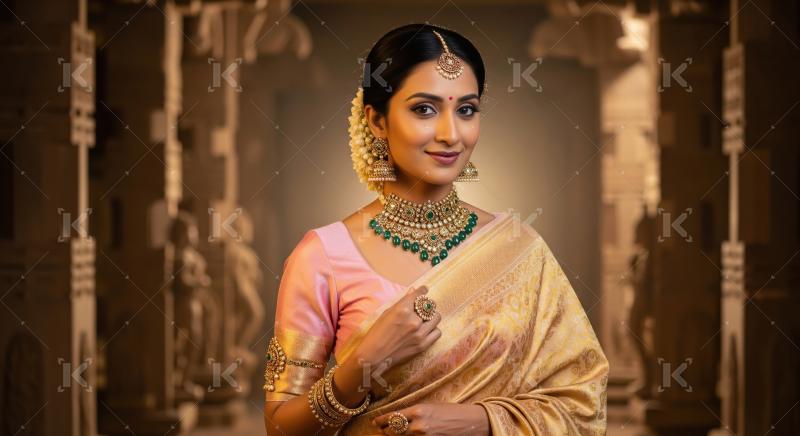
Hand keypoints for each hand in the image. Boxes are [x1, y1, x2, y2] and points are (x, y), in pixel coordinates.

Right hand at [350, 286, 441, 379]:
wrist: (373, 357)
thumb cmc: (376, 334)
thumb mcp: (386, 313)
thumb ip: (402, 302)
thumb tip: (413, 290)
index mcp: (402, 309)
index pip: (419, 294)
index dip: (423, 291)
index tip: (424, 290)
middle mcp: (413, 320)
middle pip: (430, 306)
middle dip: (426, 306)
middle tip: (421, 309)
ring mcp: (419, 333)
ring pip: (436, 318)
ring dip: (431, 317)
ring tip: (424, 320)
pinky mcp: (423, 345)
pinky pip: (437, 332)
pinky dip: (433, 330)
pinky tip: (425, 331)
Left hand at [369, 403, 489, 434]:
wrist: (471, 422)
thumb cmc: (452, 412)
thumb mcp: (431, 407)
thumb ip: (414, 414)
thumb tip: (400, 418)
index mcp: (418, 411)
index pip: (392, 417)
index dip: (381, 421)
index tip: (374, 422)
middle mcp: (418, 426)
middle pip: (392, 432)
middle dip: (384, 431)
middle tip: (380, 430)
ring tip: (388, 434)